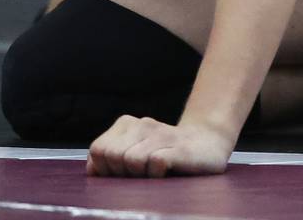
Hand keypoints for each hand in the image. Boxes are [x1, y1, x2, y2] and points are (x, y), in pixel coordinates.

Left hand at [87, 116, 233, 177]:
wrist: (209, 142)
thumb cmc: (168, 154)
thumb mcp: (136, 151)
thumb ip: (112, 157)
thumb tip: (93, 169)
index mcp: (127, 125)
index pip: (98, 149)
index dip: (105, 168)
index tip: (122, 174)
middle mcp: (142, 125)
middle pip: (112, 155)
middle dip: (120, 172)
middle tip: (139, 176)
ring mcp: (160, 135)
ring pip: (131, 160)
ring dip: (140, 175)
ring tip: (154, 173)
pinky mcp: (177, 147)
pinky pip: (155, 163)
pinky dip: (157, 175)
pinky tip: (167, 172)